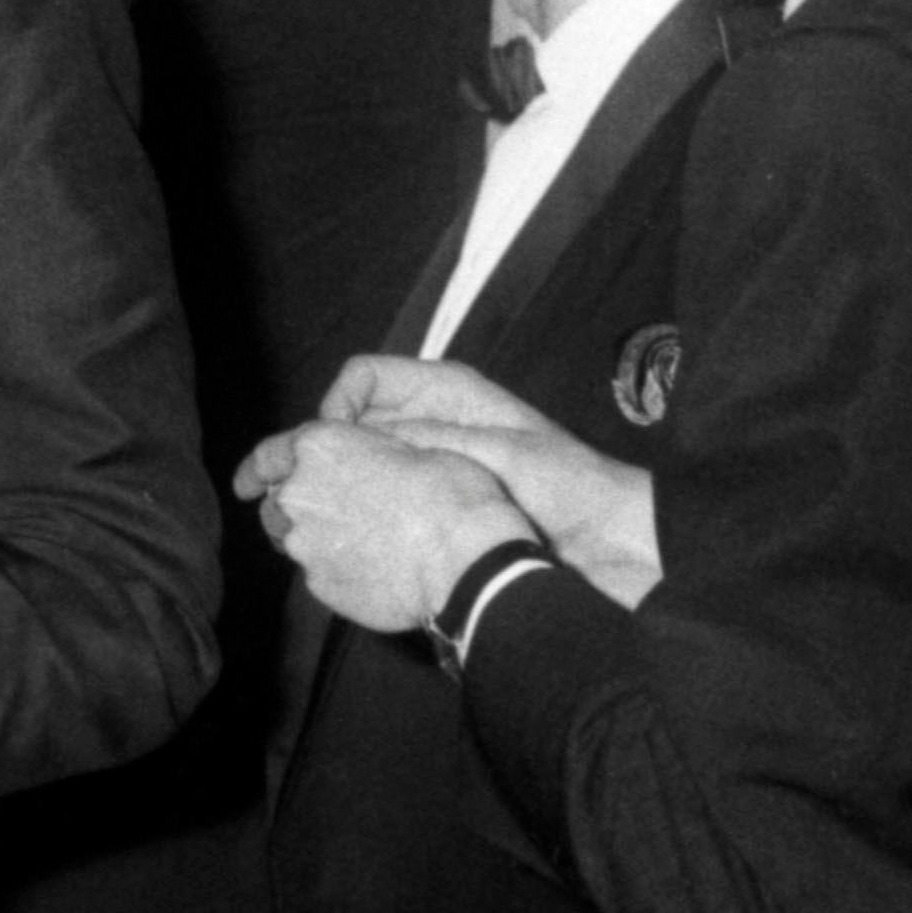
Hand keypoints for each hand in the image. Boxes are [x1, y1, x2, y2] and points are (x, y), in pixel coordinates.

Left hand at [235, 418, 532, 640]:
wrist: (465, 561)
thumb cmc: (451, 494)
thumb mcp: (415, 447)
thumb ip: (369, 453)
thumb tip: (366, 462)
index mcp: (320, 449)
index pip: (269, 455)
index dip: (256, 468)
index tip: (246, 483)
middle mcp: (298, 496)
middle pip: (278, 503)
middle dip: (296, 507)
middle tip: (336, 512)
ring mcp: (305, 546)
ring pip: (296, 540)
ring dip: (318, 538)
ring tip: (364, 541)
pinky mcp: (320, 586)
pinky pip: (320, 573)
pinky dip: (338, 568)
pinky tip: (375, 568)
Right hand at [325, 351, 661, 603]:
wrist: (603, 535)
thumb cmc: (565, 484)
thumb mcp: (494, 451)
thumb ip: (430, 439)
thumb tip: (358, 438)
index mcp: (448, 389)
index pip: (364, 377)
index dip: (337, 404)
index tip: (329, 443)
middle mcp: (431, 419)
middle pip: (355, 419)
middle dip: (328, 447)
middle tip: (308, 485)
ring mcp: (429, 460)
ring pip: (364, 460)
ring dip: (343, 480)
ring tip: (327, 510)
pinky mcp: (433, 497)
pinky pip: (383, 494)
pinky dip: (365, 507)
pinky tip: (359, 530)